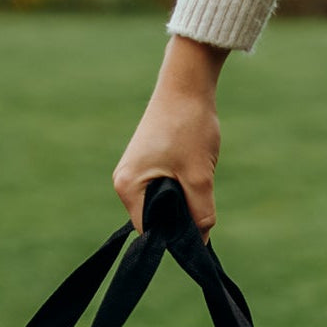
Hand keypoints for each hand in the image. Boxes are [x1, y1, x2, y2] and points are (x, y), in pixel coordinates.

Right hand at [113, 35, 229, 240]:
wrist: (188, 83)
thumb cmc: (189, 126)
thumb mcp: (199, 177)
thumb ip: (201, 215)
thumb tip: (200, 244)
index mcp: (128, 187)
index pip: (149, 231)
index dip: (174, 237)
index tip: (197, 228)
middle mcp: (125, 182)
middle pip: (156, 220)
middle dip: (180, 218)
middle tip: (202, 199)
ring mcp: (135, 171)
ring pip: (163, 205)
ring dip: (184, 201)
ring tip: (197, 179)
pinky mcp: (147, 163)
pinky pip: (164, 190)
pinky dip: (182, 188)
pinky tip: (194, 171)